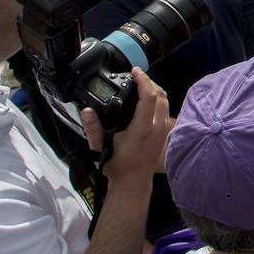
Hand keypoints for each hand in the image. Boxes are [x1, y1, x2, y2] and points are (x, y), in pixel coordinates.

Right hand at [84, 68, 171, 186]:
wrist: (133, 182)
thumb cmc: (117, 165)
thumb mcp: (100, 146)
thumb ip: (92, 127)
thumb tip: (86, 110)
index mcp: (142, 129)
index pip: (149, 97)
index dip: (143, 80)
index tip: (134, 71)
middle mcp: (157, 127)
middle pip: (160, 94)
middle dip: (149, 81)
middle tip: (136, 76)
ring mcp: (164, 130)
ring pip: (166, 101)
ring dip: (155, 89)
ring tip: (141, 84)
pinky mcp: (166, 133)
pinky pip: (166, 109)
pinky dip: (159, 99)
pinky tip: (147, 100)